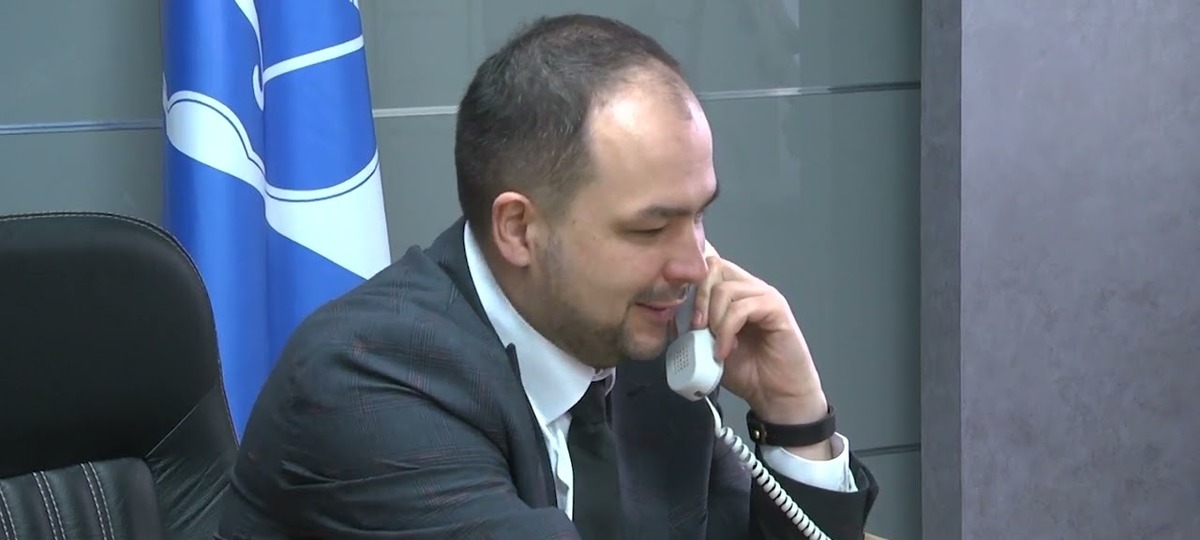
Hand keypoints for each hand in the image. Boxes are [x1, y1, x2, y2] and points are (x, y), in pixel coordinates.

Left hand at [692, 241, 828, 430]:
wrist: (775, 395)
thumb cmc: (747, 371)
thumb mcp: (708, 346)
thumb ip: (694, 326)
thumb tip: (672, 313)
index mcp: (734, 293)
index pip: (707, 267)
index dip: (689, 284)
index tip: (681, 313)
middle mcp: (749, 288)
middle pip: (714, 267)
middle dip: (698, 298)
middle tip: (695, 328)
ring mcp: (764, 296)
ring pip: (725, 289)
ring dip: (713, 320)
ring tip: (714, 346)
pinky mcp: (776, 308)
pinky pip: (742, 308)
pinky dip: (727, 331)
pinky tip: (725, 350)